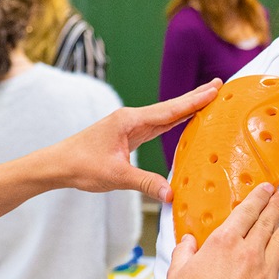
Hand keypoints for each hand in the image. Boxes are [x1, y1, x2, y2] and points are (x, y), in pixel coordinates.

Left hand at [46, 80, 220, 201]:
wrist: (59, 164)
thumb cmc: (82, 166)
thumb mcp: (116, 176)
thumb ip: (145, 183)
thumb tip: (171, 194)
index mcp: (130, 121)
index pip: (169, 110)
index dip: (194, 101)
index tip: (214, 89)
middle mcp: (132, 119)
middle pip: (170, 108)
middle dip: (195, 97)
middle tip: (219, 85)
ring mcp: (130, 126)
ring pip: (165, 115)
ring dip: (186, 108)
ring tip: (208, 98)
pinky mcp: (128, 135)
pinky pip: (157, 126)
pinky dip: (173, 121)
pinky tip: (183, 119)